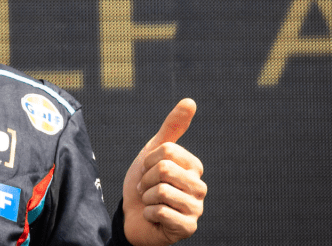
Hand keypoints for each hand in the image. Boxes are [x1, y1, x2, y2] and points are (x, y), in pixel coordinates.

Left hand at [122, 99, 206, 245]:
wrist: (132, 216)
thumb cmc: (145, 183)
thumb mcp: (153, 151)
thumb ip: (172, 128)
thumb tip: (190, 101)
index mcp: (194, 168)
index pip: (167, 151)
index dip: (148, 160)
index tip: (147, 171)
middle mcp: (200, 188)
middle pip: (164, 169)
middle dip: (146, 179)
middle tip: (147, 188)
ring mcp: (196, 210)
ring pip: (162, 191)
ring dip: (147, 197)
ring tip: (151, 202)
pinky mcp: (188, 229)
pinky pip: (160, 212)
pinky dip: (148, 213)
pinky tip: (153, 217)